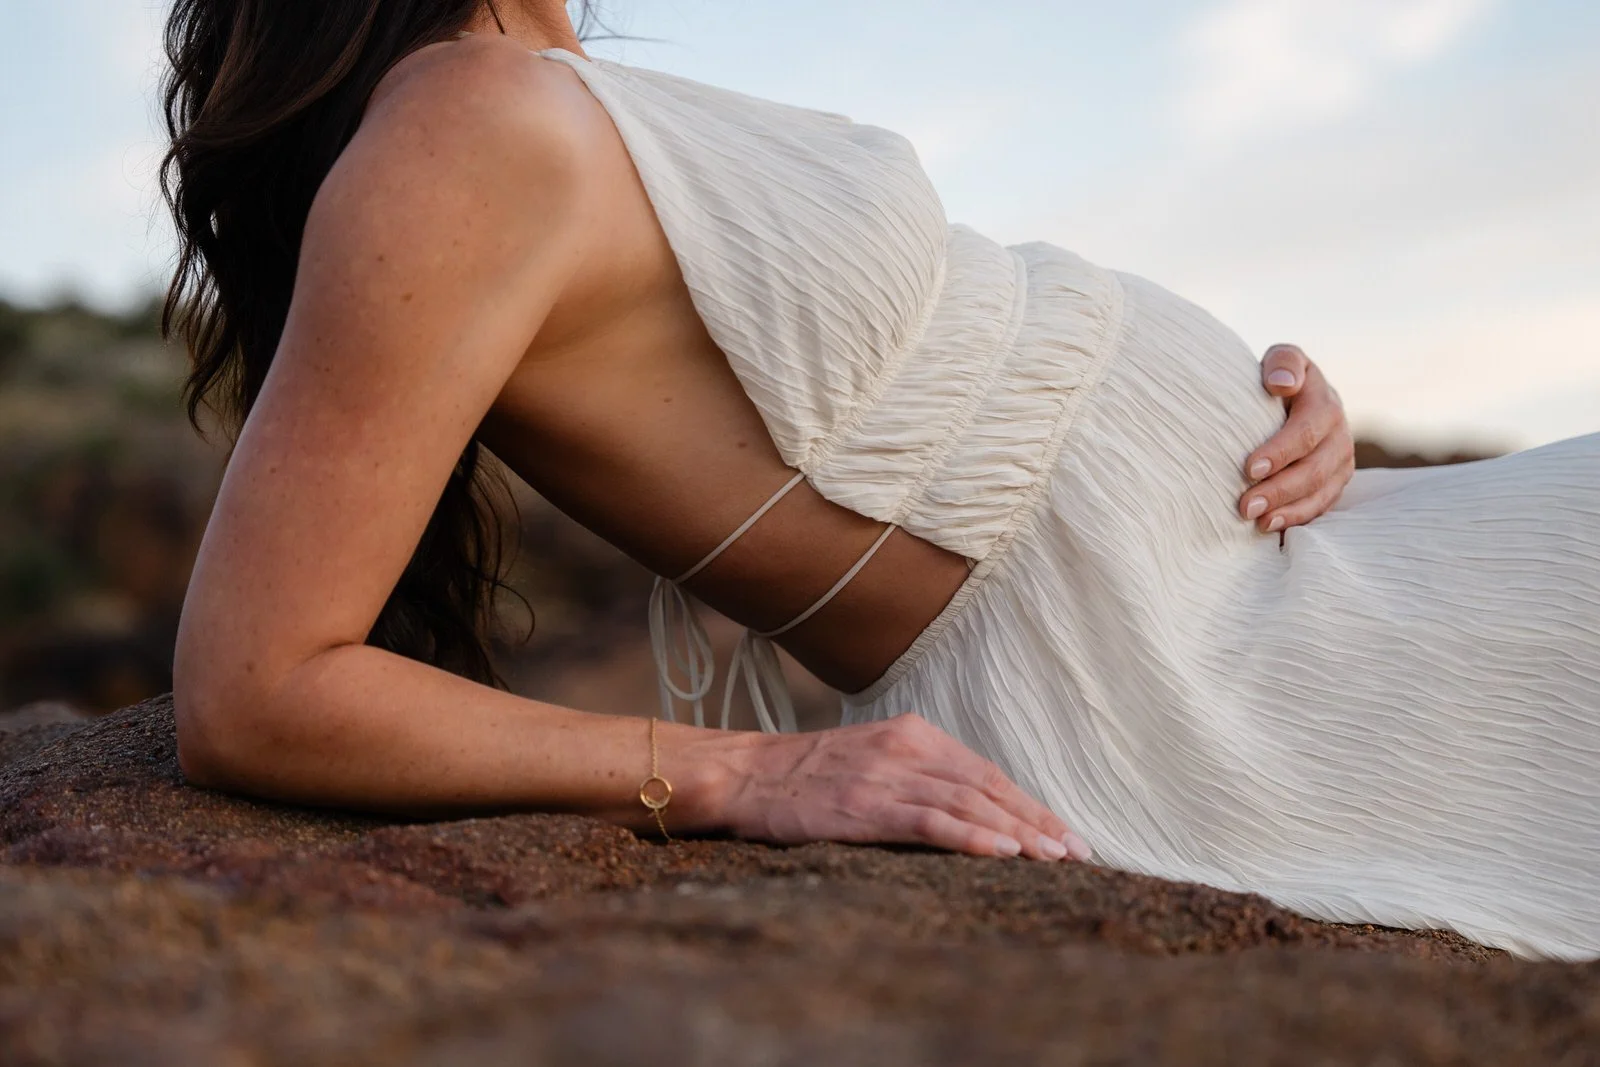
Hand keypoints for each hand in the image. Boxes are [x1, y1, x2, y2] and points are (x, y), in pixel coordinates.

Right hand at [722, 713, 1090, 861]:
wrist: (743, 775)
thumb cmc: (805, 776)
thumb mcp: (869, 760)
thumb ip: (916, 774)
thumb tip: (967, 808)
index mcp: (912, 734)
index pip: (985, 772)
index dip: (1029, 804)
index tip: (1063, 834)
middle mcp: (907, 749)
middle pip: (988, 787)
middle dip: (1037, 821)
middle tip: (1077, 853)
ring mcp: (888, 777)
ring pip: (969, 803)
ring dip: (1018, 832)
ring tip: (1055, 858)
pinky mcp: (866, 806)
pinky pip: (931, 822)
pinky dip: (973, 836)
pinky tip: (1004, 852)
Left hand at [1240, 344, 1355, 532]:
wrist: (1296, 397)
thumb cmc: (1278, 378)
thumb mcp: (1282, 359)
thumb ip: (1283, 363)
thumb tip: (1282, 384)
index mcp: (1324, 403)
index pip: (1307, 430)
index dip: (1281, 452)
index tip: (1249, 469)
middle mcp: (1338, 433)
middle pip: (1314, 468)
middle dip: (1280, 489)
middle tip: (1246, 507)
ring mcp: (1341, 460)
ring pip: (1321, 492)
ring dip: (1290, 510)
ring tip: (1259, 523)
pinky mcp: (1335, 481)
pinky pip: (1322, 505)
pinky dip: (1299, 518)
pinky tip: (1273, 529)